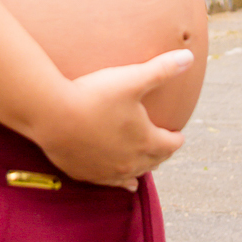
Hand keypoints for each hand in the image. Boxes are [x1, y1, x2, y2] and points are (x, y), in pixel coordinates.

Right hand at [34, 49, 193, 189]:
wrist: (53, 115)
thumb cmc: (94, 95)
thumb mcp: (131, 79)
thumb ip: (161, 69)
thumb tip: (188, 58)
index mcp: (146, 142)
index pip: (170, 144)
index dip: (176, 138)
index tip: (178, 134)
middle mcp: (131, 163)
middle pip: (154, 161)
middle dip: (161, 153)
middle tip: (163, 145)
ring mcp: (108, 172)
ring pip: (134, 174)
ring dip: (143, 167)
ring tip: (147, 164)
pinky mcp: (87, 174)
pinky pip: (111, 183)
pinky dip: (122, 182)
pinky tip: (125, 184)